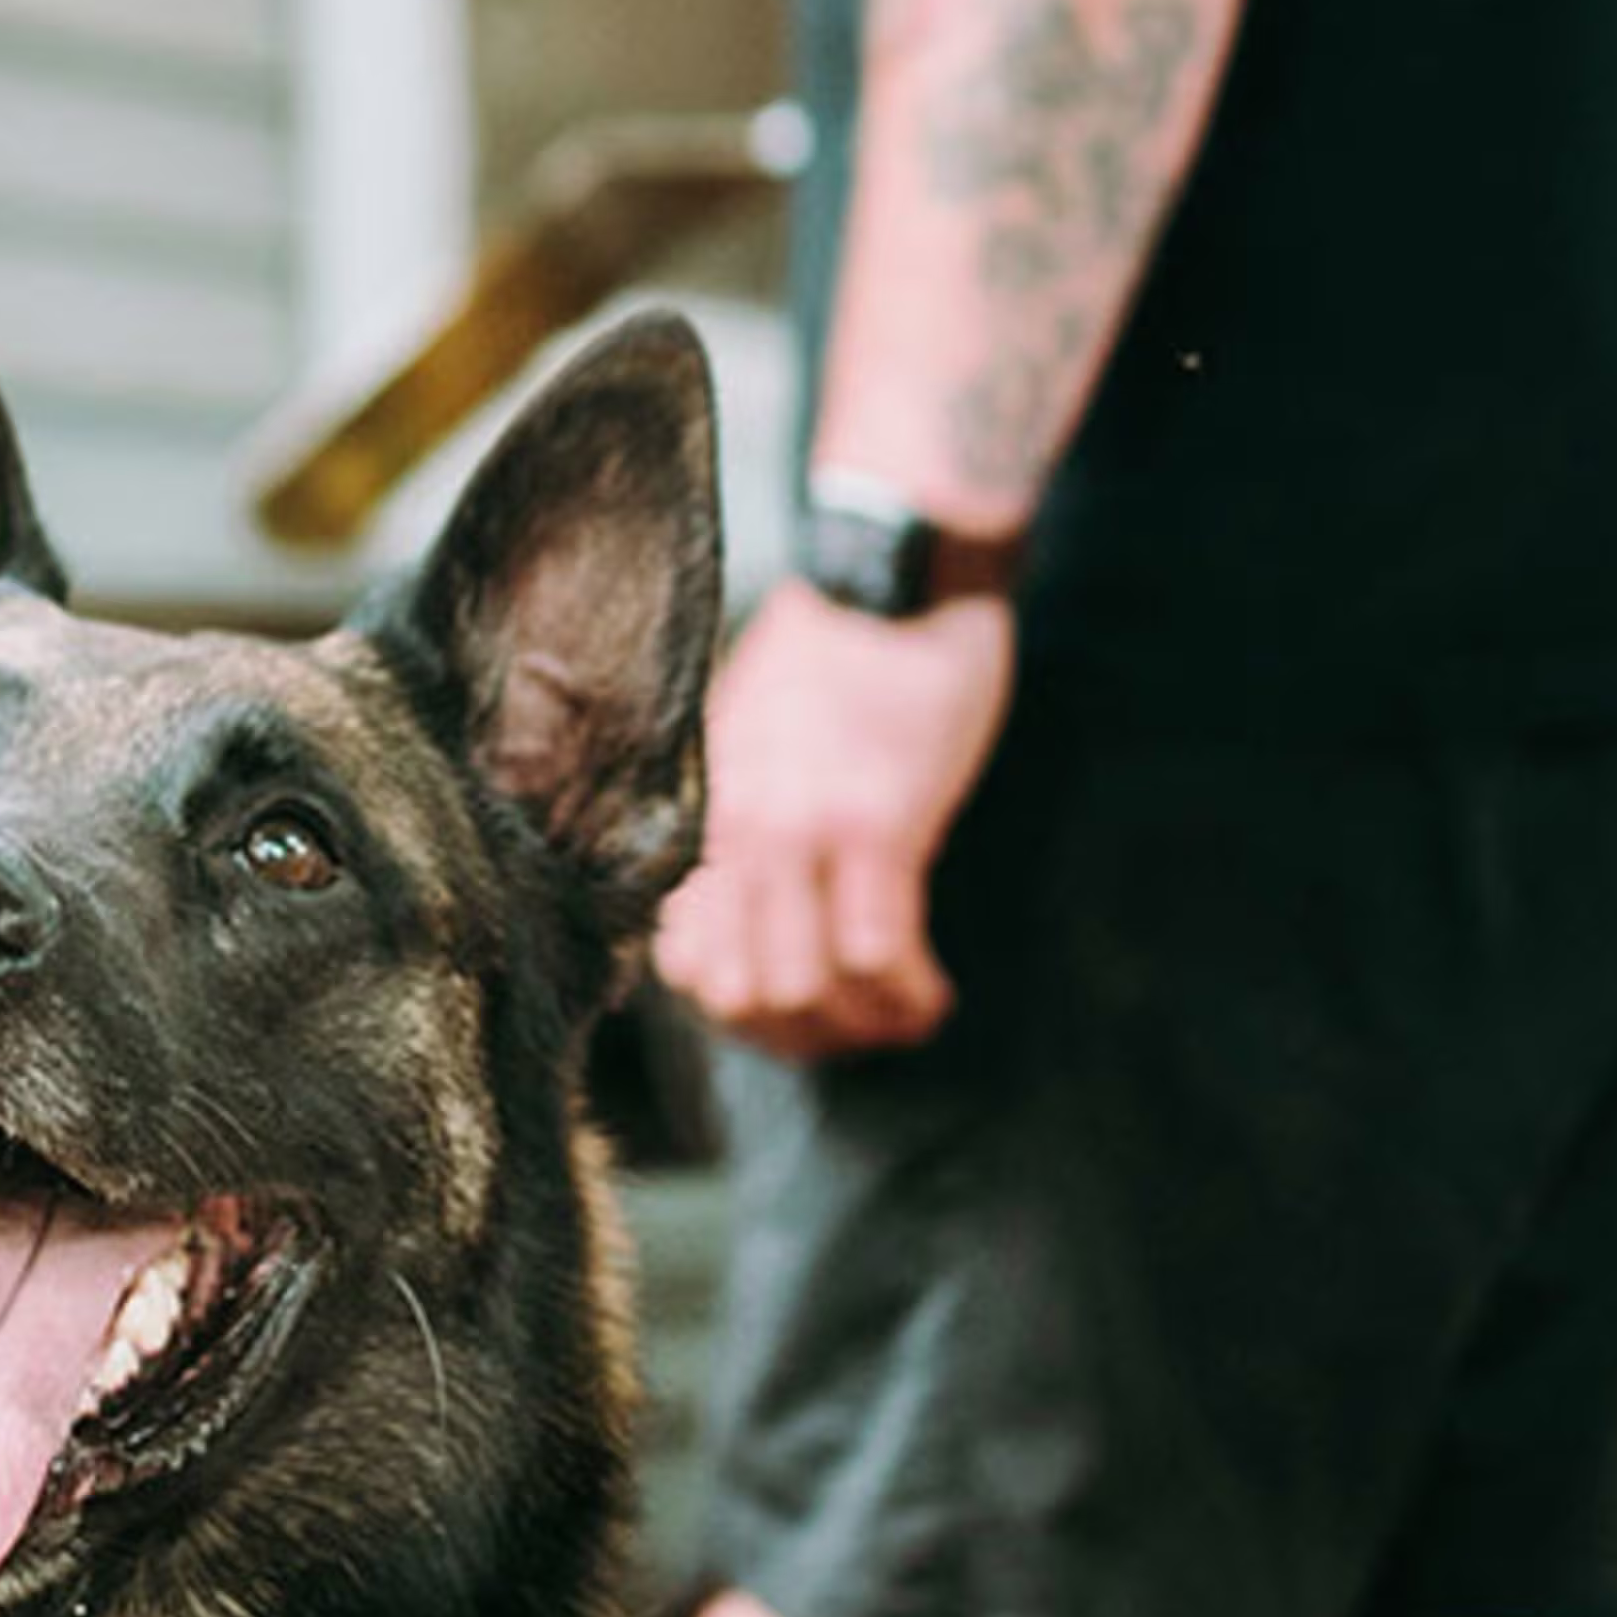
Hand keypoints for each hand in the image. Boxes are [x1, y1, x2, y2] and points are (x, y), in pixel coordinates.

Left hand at [658, 582, 1015, 1060]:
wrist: (883, 579)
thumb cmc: (826, 660)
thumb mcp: (745, 748)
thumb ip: (735, 832)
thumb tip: (747, 921)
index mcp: (701, 821)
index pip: (686, 970)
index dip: (747, 1019)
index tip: (804, 1016)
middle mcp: (735, 832)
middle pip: (741, 997)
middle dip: (807, 1038)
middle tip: (860, 1026)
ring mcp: (800, 828)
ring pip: (802, 988)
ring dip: (859, 1026)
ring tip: (900, 1013)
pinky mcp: (875, 820)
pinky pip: (876, 950)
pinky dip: (906, 995)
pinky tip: (931, 992)